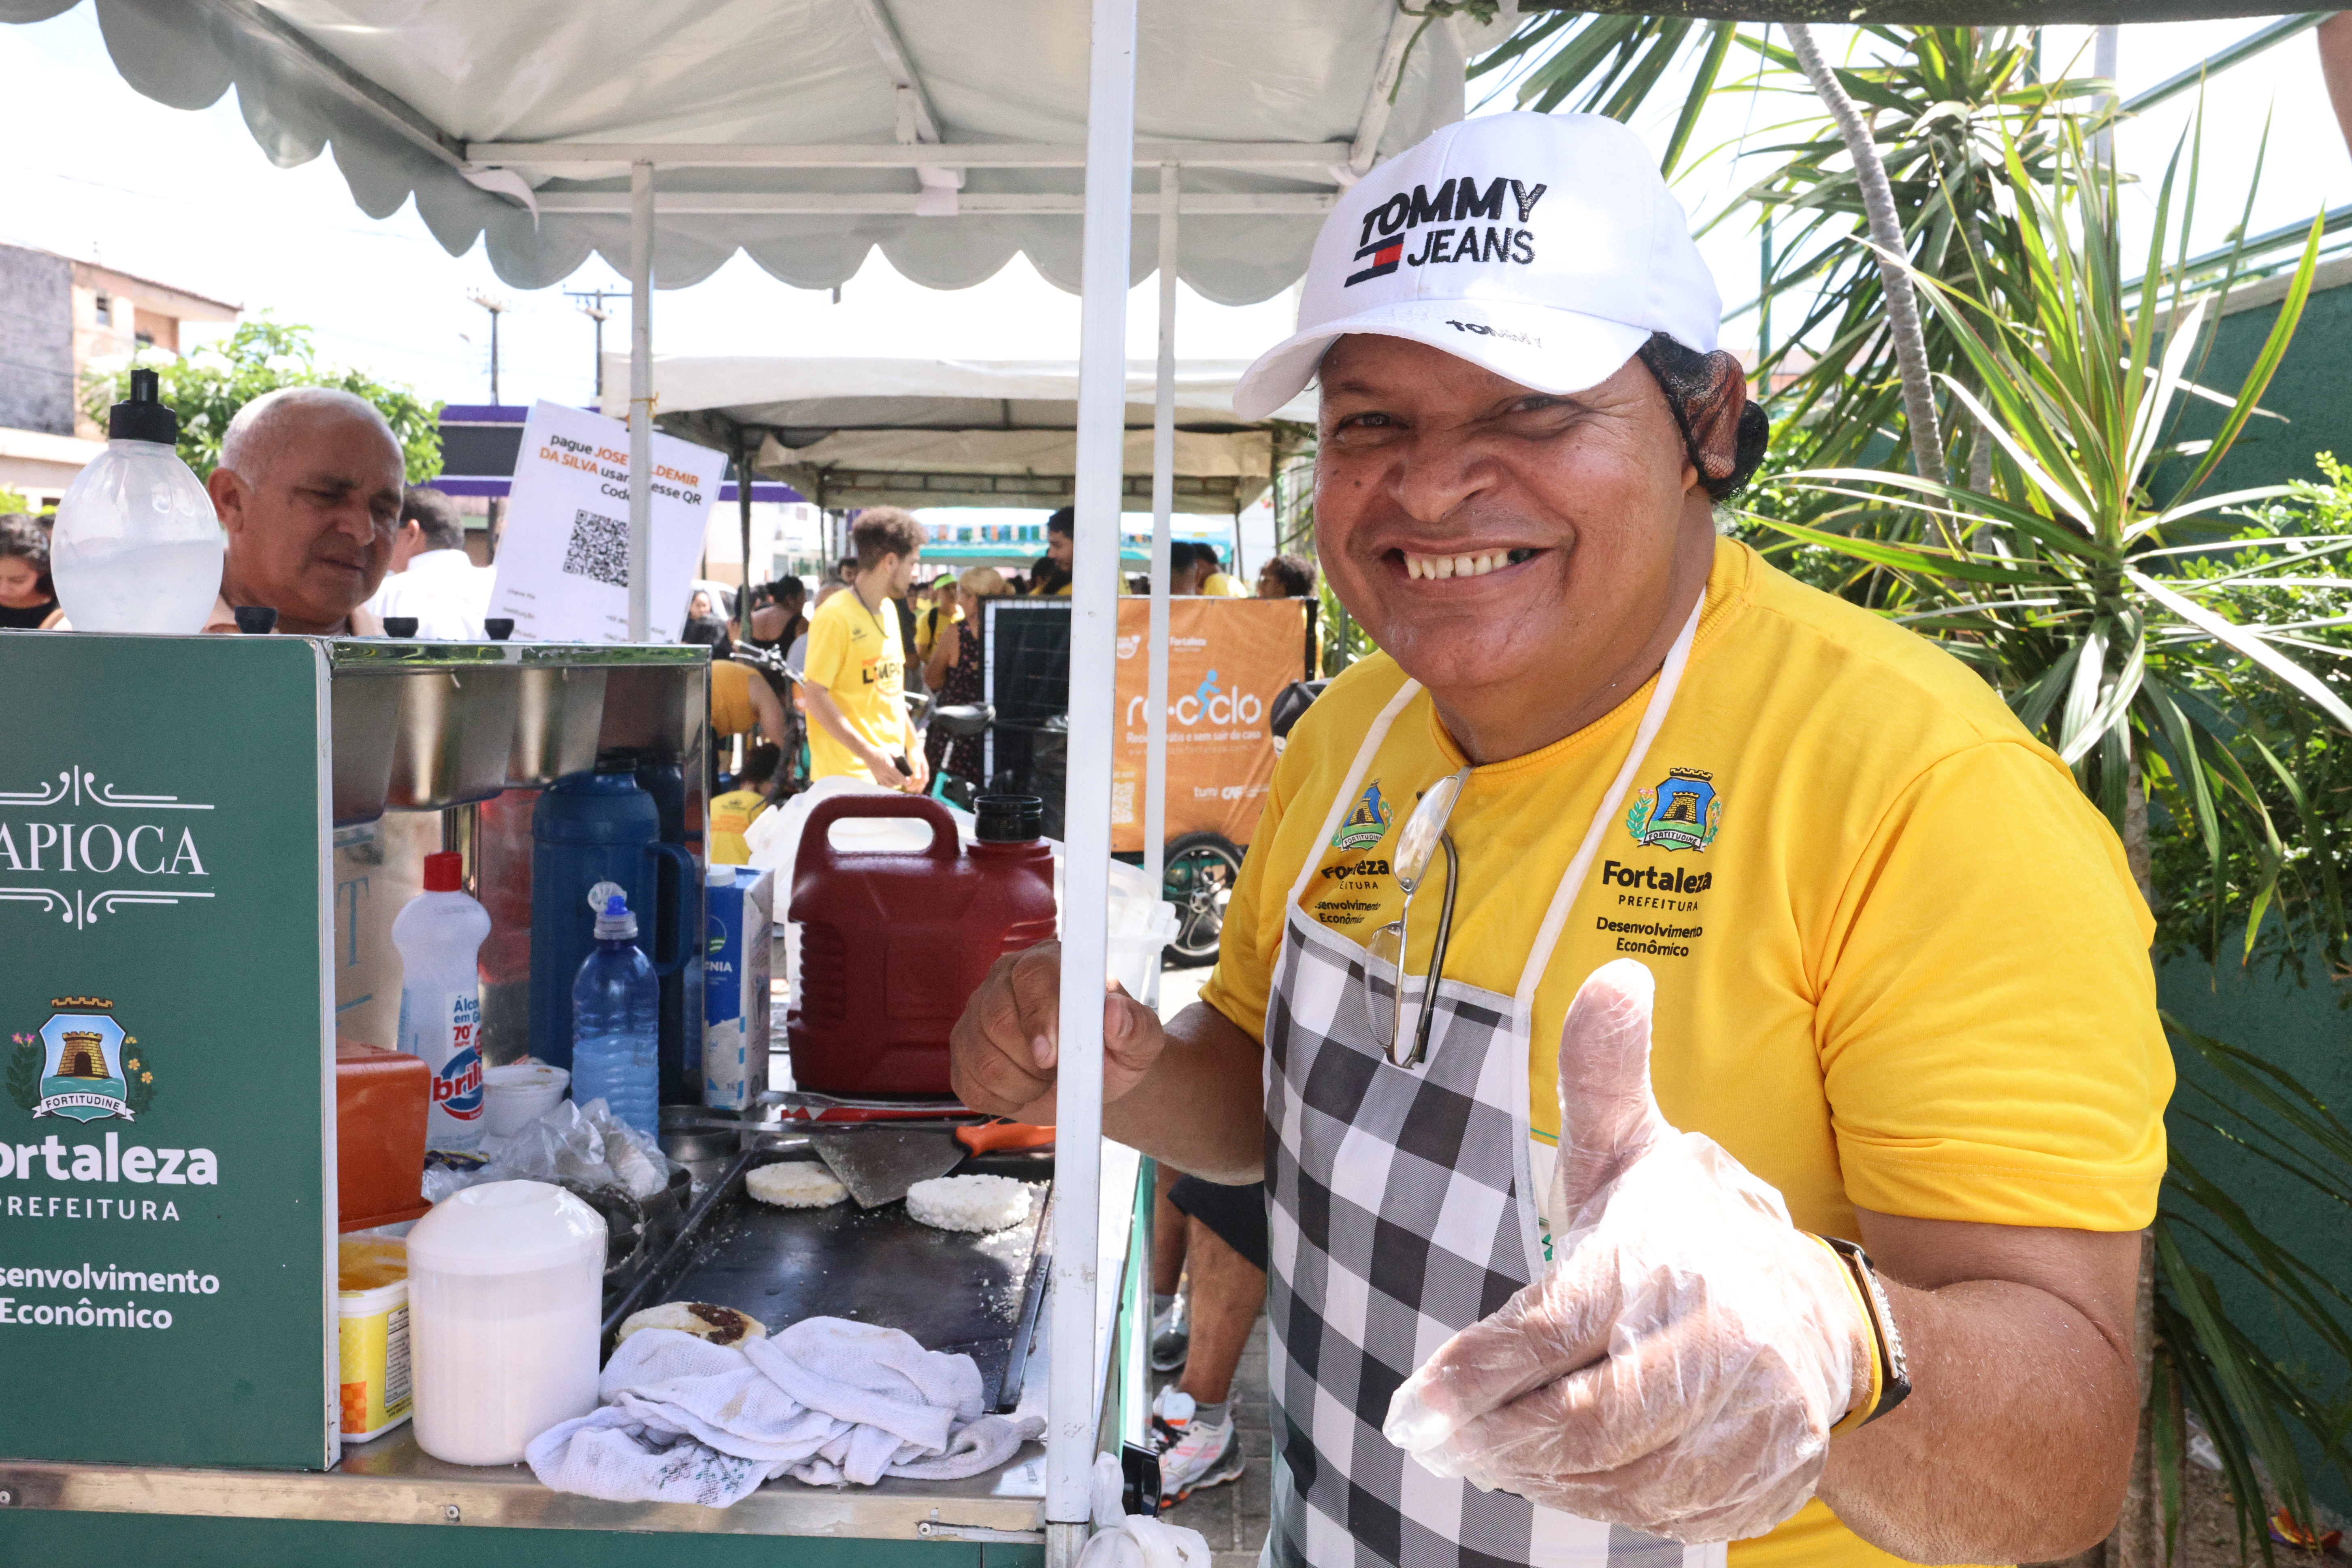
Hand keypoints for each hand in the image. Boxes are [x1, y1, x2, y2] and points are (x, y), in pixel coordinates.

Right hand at [866, 752, 907, 790]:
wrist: (868, 754)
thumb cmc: (879, 752)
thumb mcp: (890, 753)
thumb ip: (896, 758)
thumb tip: (902, 763)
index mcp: (889, 766)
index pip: (898, 776)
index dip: (904, 780)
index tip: (909, 781)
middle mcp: (884, 772)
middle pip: (895, 781)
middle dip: (902, 782)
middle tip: (907, 782)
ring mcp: (880, 775)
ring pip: (890, 784)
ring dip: (896, 784)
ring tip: (899, 782)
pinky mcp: (876, 777)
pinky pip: (884, 784)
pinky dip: (889, 785)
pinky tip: (892, 783)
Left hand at [904, 746, 930, 793]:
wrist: (913, 746)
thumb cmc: (915, 754)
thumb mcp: (915, 762)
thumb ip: (917, 770)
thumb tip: (919, 778)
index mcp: (925, 769)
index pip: (925, 780)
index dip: (922, 786)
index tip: (917, 791)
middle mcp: (923, 770)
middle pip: (921, 781)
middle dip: (916, 786)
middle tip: (909, 789)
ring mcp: (919, 768)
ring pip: (917, 778)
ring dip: (913, 783)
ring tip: (907, 786)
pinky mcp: (915, 767)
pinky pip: (914, 775)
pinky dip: (911, 779)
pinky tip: (907, 780)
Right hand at [949, 942, 1166, 1121]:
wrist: (1093, 1078)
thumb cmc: (1116, 1050)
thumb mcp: (1141, 1042)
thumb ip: (1136, 1026)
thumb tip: (1114, 1013)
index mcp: (1048, 964)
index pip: (1031, 976)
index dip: (1039, 1016)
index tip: (1052, 1056)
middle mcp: (1004, 981)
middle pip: (997, 1019)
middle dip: (1033, 1062)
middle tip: (1061, 1072)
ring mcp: (976, 1016)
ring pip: (982, 1058)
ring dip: (1022, 1084)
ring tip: (1046, 1080)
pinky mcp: (963, 1054)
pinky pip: (970, 1085)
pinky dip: (1003, 1099)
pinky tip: (1024, 1089)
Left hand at [1383, 959, 1868, 1543]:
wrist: (1827, 1320)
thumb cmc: (1695, 1234)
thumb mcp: (1638, 1150)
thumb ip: (1604, 1074)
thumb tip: (1613, 974)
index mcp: (1671, 1261)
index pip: (1557, 1329)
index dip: (1477, 1375)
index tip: (1410, 1408)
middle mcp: (1721, 1342)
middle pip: (1584, 1418)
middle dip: (1495, 1438)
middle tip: (1433, 1440)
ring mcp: (1753, 1422)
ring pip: (1619, 1476)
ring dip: (1536, 1477)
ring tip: (1485, 1454)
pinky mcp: (1765, 1483)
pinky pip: (1665, 1514)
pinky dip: (1600, 1504)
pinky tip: (1557, 1476)